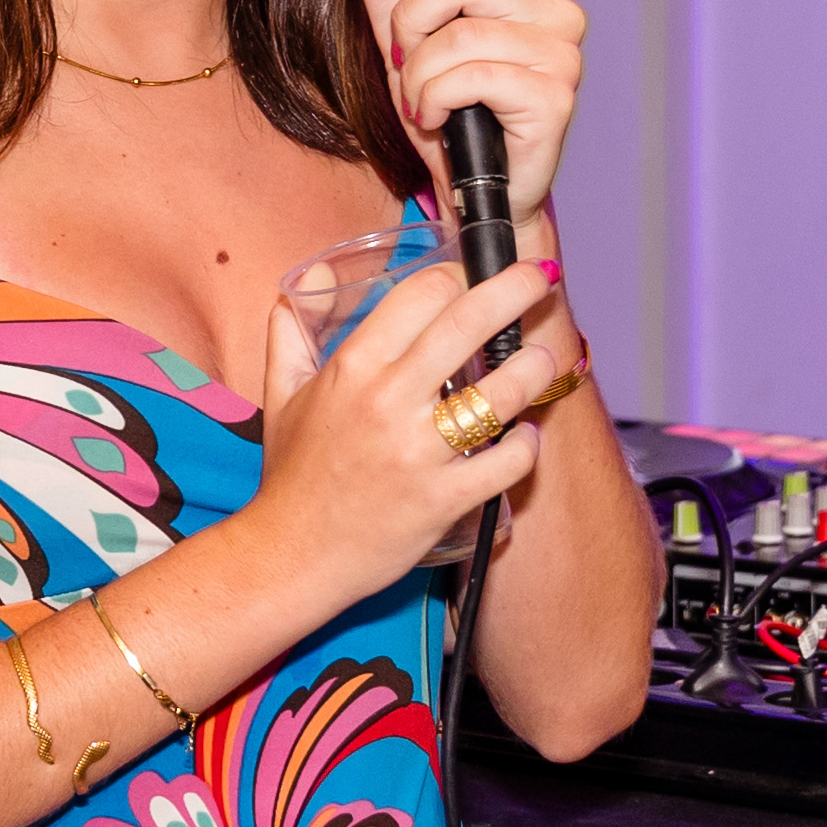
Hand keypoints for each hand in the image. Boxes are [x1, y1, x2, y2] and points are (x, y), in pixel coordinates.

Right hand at [250, 255, 559, 613]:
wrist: (291, 555)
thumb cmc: (293, 475)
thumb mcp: (283, 393)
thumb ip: (293, 328)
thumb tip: (316, 270)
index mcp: (352, 368)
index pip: (422, 293)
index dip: (458, 273)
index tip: (473, 273)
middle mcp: (388, 402)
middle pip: (469, 322)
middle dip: (516, 288)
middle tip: (540, 276)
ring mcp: (419, 452)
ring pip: (502, 392)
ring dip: (535, 366)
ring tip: (543, 357)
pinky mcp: (444, 499)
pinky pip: (508, 462)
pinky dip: (527, 445)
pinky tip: (527, 435)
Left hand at [338, 0, 584, 234]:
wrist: (473, 191)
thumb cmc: (449, 112)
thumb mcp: (403, 37)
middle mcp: (554, 8)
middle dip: (411, 23)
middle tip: (406, 61)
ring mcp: (561, 53)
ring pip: (460, 35)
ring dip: (418, 75)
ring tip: (423, 101)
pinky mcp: (554, 97)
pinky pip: (471, 78)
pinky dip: (437, 100)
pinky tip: (440, 118)